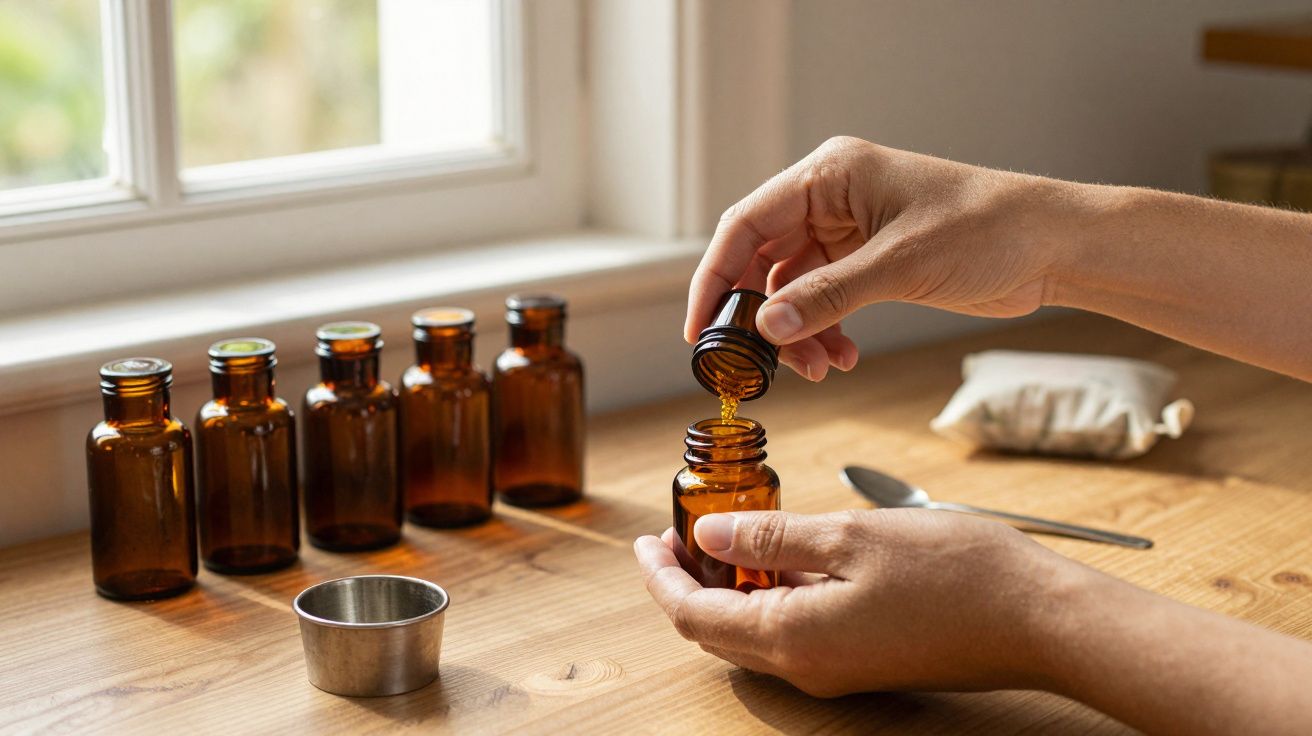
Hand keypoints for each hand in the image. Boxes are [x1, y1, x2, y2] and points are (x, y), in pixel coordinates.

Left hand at [634, 509, 1080, 695]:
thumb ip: (772, 540)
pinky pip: (795, 633)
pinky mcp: (864, 661)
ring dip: (731, 588)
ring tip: (728, 533)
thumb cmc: (955, 573)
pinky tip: (785, 556)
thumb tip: (708, 535)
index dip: (660, 576)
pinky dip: (773, 597)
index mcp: (793, 639)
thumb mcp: (850, 537)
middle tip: (679, 532)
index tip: (646, 538)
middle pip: (715, 631)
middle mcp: (807, 667)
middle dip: (687, 582)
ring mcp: (837, 670)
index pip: (692, 615)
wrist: (1041, 620)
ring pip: (755, 632)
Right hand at [684, 136, 1071, 380]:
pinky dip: (824, 331)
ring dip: (799, 333)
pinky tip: (842, 356)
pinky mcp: (869, 261)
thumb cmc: (988, 229)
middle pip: (764, 261)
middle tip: (763, 363)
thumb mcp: (900, 265)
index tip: (700, 329)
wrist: (1052, 245)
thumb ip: (828, 296)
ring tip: (821, 367)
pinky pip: (823, 300)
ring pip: (793, 288)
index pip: (747, 224)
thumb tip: (768, 328)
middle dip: (764, 316)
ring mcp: (849, 231)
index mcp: (830, 175)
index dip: (716, 277)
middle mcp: (832, 198)